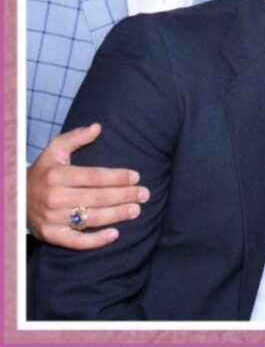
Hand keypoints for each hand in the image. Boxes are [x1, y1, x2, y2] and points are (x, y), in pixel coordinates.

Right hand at [27, 124, 149, 250]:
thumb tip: (97, 127)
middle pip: (97, 198)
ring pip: (91, 218)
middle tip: (144, 194)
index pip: (95, 176)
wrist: (16, 198)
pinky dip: (96, 240)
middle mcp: (55, 197)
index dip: (117, 177)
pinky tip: (114, 234)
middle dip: (124, 195)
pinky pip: (77, 241)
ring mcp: (53, 219)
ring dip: (117, 215)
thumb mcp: (54, 149)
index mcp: (58, 175)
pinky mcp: (51, 236)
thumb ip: (76, 137)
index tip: (136, 177)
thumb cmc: (43, 171)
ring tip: (136, 210)